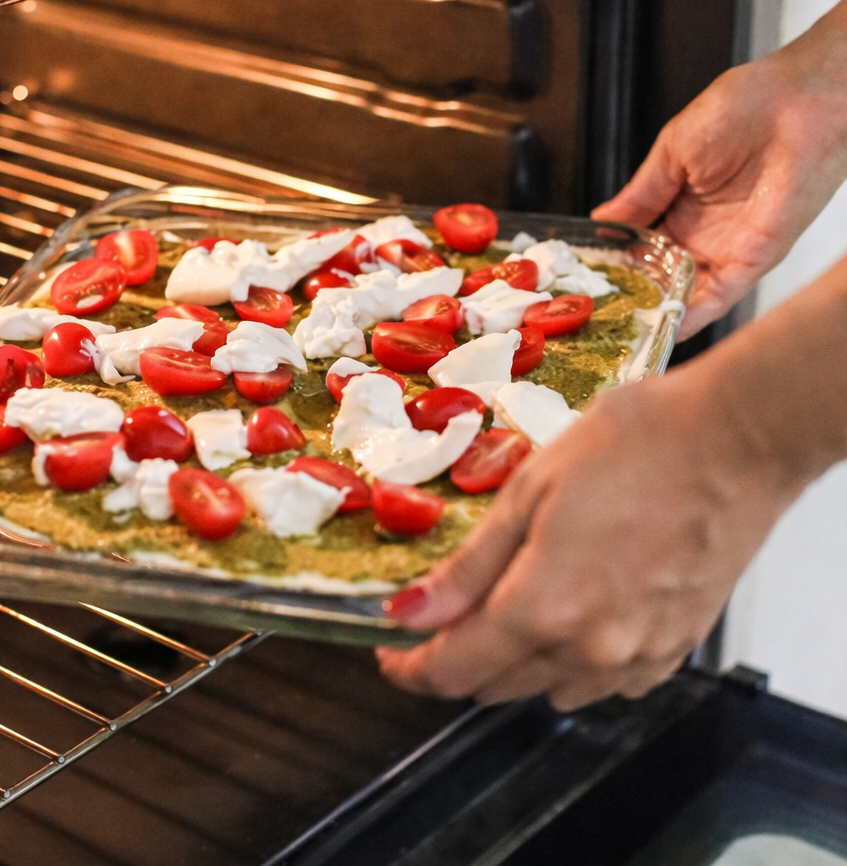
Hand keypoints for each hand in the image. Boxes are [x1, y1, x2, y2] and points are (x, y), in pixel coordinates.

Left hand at [376, 365, 796, 710]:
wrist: (736, 438)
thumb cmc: (634, 446)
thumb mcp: (530, 491)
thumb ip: (470, 567)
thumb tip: (410, 613)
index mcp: (545, 608)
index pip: (455, 669)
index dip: (411, 667)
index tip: (390, 652)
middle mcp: (592, 649)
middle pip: (497, 685)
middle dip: (456, 659)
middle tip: (440, 615)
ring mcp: (640, 656)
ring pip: (549, 689)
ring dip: (512, 663)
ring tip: (504, 607)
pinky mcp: (675, 647)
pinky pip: (605, 682)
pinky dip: (571, 662)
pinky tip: (570, 618)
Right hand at [593, 0, 846, 338]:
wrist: (800, 104)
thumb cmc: (746, 107)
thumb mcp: (672, 151)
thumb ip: (638, 194)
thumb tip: (600, 219)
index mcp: (677, 204)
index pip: (637, 245)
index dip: (613, 263)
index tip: (584, 280)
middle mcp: (700, 233)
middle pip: (656, 275)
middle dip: (629, 295)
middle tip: (594, 313)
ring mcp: (725, 250)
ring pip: (682, 293)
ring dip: (654, 311)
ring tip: (619, 330)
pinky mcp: (752, 261)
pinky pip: (718, 298)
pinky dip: (691, 318)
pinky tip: (663, 330)